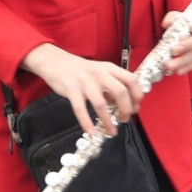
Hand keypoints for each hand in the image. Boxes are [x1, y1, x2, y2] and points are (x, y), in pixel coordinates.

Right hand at [22, 44, 140, 136]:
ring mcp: (85, 81)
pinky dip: (86, 122)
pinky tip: (91, 131)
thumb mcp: (99, 72)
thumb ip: (111, 86)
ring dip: (108, 121)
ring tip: (111, 131)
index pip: (131, 79)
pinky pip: (80, 109)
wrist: (54, 60)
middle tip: (124, 119)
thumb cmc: (79, 69)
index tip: (136, 107)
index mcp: (109, 68)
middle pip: (120, 92)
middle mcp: (99, 74)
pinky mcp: (71, 89)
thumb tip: (123, 105)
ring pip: (101, 104)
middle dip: (126, 110)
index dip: (137, 95)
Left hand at [166, 10, 191, 74]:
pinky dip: (186, 67)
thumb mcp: (176, 16)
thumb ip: (172, 18)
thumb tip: (168, 24)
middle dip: (189, 45)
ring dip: (184, 60)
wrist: (184, 32)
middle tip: (174, 50)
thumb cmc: (182, 22)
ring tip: (170, 65)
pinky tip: (177, 70)